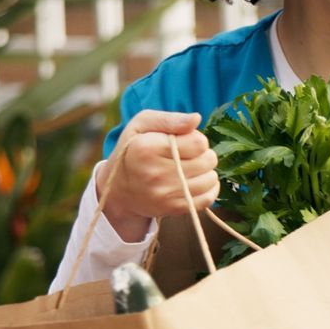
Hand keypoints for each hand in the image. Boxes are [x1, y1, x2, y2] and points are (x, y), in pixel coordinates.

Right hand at [98, 110, 218, 241]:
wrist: (119, 189)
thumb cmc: (134, 149)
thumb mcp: (142, 125)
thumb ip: (170, 119)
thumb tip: (196, 119)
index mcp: (147, 149)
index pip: (198, 142)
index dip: (196, 139)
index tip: (184, 141)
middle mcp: (155, 173)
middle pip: (208, 160)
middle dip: (204, 154)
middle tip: (189, 155)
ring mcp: (165, 194)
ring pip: (211, 179)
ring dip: (207, 171)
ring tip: (191, 168)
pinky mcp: (174, 209)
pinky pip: (208, 198)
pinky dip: (209, 188)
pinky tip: (196, 181)